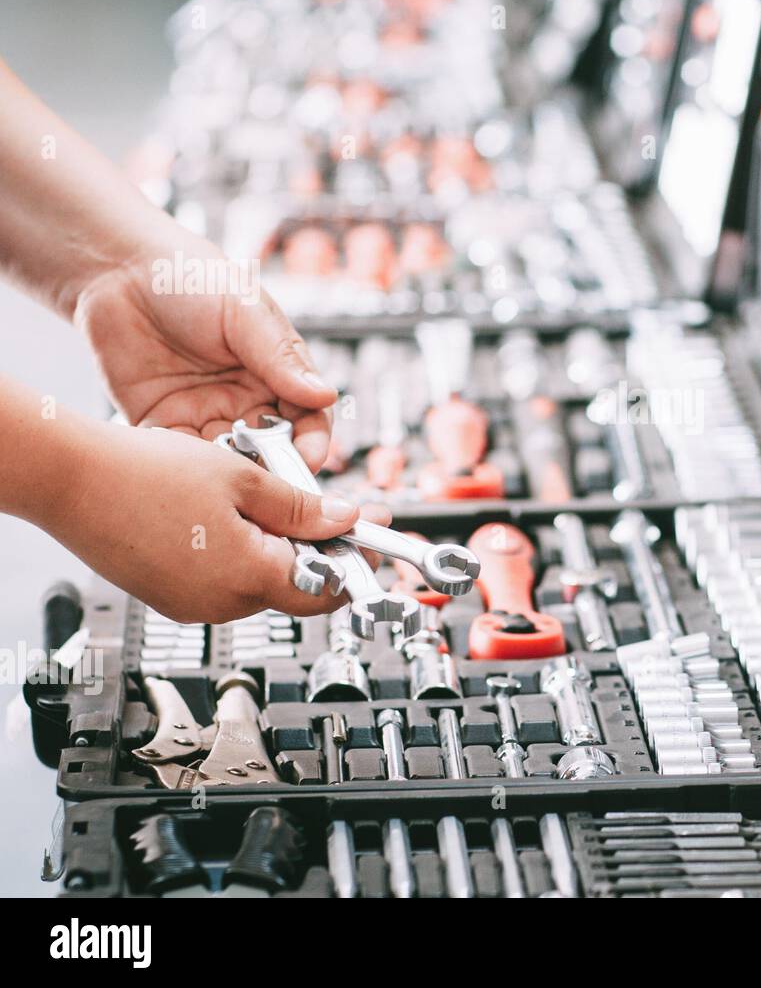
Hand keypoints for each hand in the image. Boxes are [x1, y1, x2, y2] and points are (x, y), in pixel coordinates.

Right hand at [43, 421, 386, 622]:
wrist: (71, 480)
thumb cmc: (146, 474)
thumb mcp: (243, 478)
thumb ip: (302, 507)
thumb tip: (346, 520)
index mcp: (247, 577)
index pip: (325, 590)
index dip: (355, 564)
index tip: (372, 541)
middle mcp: (221, 604)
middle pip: (295, 586)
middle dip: (318, 551)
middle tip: (331, 510)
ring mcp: (192, 605)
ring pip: (260, 583)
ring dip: (279, 549)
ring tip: (274, 502)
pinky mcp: (171, 596)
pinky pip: (225, 580)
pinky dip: (243, 553)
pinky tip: (235, 517)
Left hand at [72, 235, 336, 470]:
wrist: (117, 270)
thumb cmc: (191, 277)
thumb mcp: (244, 312)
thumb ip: (280, 357)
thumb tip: (325, 395)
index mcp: (276, 371)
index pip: (308, 418)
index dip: (313, 442)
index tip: (310, 459)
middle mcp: (246, 398)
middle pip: (274, 448)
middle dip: (276, 469)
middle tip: (271, 484)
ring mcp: (206, 413)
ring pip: (231, 459)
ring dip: (232, 473)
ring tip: (227, 477)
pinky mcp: (163, 423)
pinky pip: (182, 457)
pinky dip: (189, 469)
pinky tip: (190, 470)